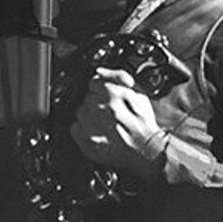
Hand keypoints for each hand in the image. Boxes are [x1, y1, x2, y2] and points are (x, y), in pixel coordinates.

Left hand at [70, 67, 168, 182]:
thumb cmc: (144, 123)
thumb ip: (118, 76)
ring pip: (80, 112)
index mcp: (115, 94)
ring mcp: (94, 127)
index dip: (102, 90)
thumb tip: (100, 71)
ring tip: (105, 123)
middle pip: (87, 97)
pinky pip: (75, 128)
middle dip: (97, 103)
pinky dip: (82, 128)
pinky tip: (97, 131)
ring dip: (90, 115)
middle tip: (111, 113)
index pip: (94, 83)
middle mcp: (102, 110)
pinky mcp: (89, 143)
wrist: (147, 150)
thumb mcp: (138, 92)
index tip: (109, 97)